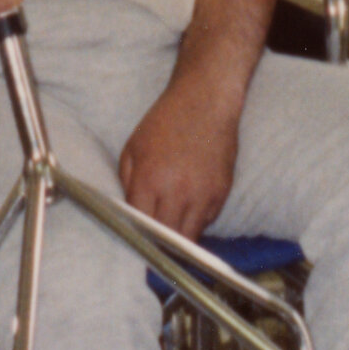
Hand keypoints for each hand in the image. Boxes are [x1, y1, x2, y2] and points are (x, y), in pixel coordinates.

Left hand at [119, 77, 239, 240]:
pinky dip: (196, 222)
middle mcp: (177, 192)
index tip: (134, 246)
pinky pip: (206, 222)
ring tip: (171, 238)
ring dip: (179, 239)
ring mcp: (203, 195)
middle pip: (166, 239)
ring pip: (189, 238)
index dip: (137, 240)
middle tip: (153, 248)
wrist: (205, 101)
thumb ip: (126, 183)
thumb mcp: (132, 148)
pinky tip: (189, 210)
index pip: (140, 228)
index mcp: (149, 181)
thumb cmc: (165, 121)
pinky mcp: (222, 193)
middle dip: (158, 246)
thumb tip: (128, 214)